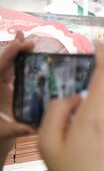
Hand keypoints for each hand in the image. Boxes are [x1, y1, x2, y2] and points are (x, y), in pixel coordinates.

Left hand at [0, 32, 33, 159]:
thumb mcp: (5, 132)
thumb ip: (17, 129)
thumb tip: (34, 128)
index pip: (0, 68)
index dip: (9, 55)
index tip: (20, 45)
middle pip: (5, 62)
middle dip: (15, 49)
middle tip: (28, 40)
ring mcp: (3, 85)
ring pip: (10, 64)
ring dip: (18, 52)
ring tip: (26, 39)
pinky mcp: (10, 87)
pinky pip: (15, 71)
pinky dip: (22, 60)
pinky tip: (29, 52)